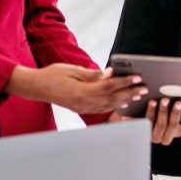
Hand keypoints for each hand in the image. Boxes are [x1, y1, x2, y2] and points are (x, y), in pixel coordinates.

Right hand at [5, 64, 146, 114]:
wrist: (36, 88)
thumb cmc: (53, 75)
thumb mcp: (73, 70)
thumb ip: (93, 75)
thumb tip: (110, 74)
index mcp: (82, 91)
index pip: (109, 86)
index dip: (125, 81)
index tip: (137, 77)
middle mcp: (84, 103)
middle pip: (112, 98)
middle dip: (130, 92)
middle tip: (144, 88)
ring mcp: (82, 108)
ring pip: (108, 106)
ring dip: (124, 100)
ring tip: (137, 95)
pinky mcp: (81, 109)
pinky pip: (101, 109)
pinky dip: (113, 105)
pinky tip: (121, 102)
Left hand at [142, 98, 180, 144]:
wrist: (135, 126)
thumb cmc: (157, 113)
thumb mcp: (170, 111)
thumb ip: (178, 107)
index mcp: (178, 131)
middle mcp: (168, 136)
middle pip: (175, 125)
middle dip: (176, 113)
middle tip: (178, 103)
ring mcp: (156, 136)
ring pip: (161, 124)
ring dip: (163, 111)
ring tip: (164, 99)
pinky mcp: (144, 132)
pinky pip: (149, 121)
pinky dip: (151, 111)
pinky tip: (152, 102)